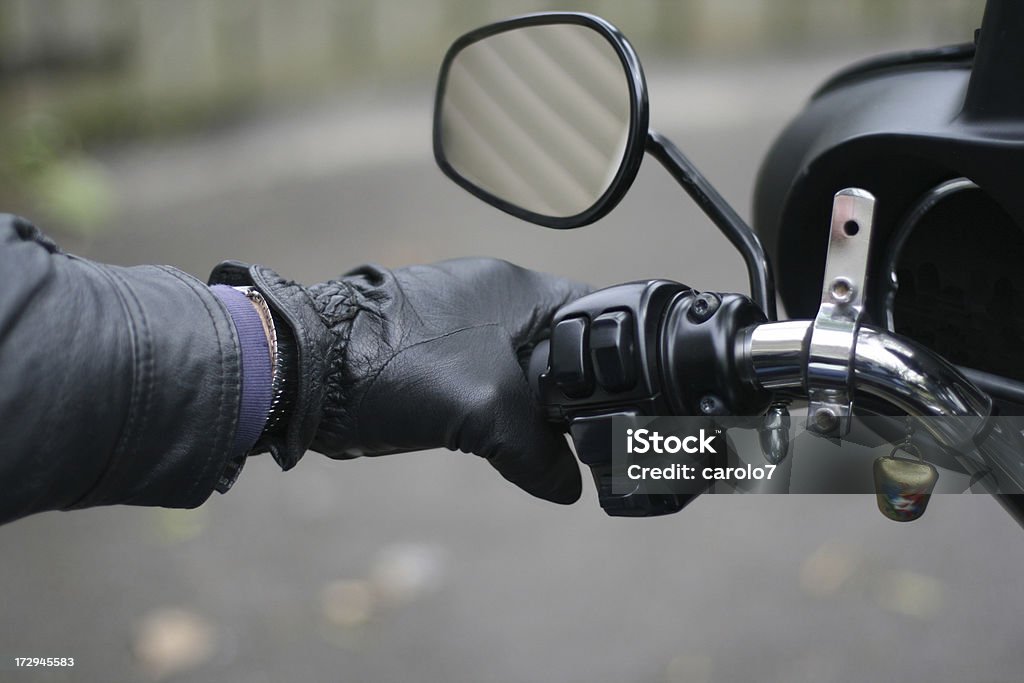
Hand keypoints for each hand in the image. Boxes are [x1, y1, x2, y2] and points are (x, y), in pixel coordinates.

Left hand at [211, 258, 588, 503]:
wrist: (309, 374)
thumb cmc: (397, 366)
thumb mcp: (487, 409)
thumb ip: (540, 451)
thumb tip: (567, 486)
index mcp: (517, 290)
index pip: (595, 312)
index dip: (620, 355)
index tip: (636, 397)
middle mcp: (493, 300)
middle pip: (561, 348)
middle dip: (576, 392)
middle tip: (595, 433)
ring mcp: (460, 327)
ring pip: (521, 373)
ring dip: (533, 410)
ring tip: (550, 447)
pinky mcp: (433, 358)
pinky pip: (485, 387)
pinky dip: (499, 415)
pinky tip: (502, 443)